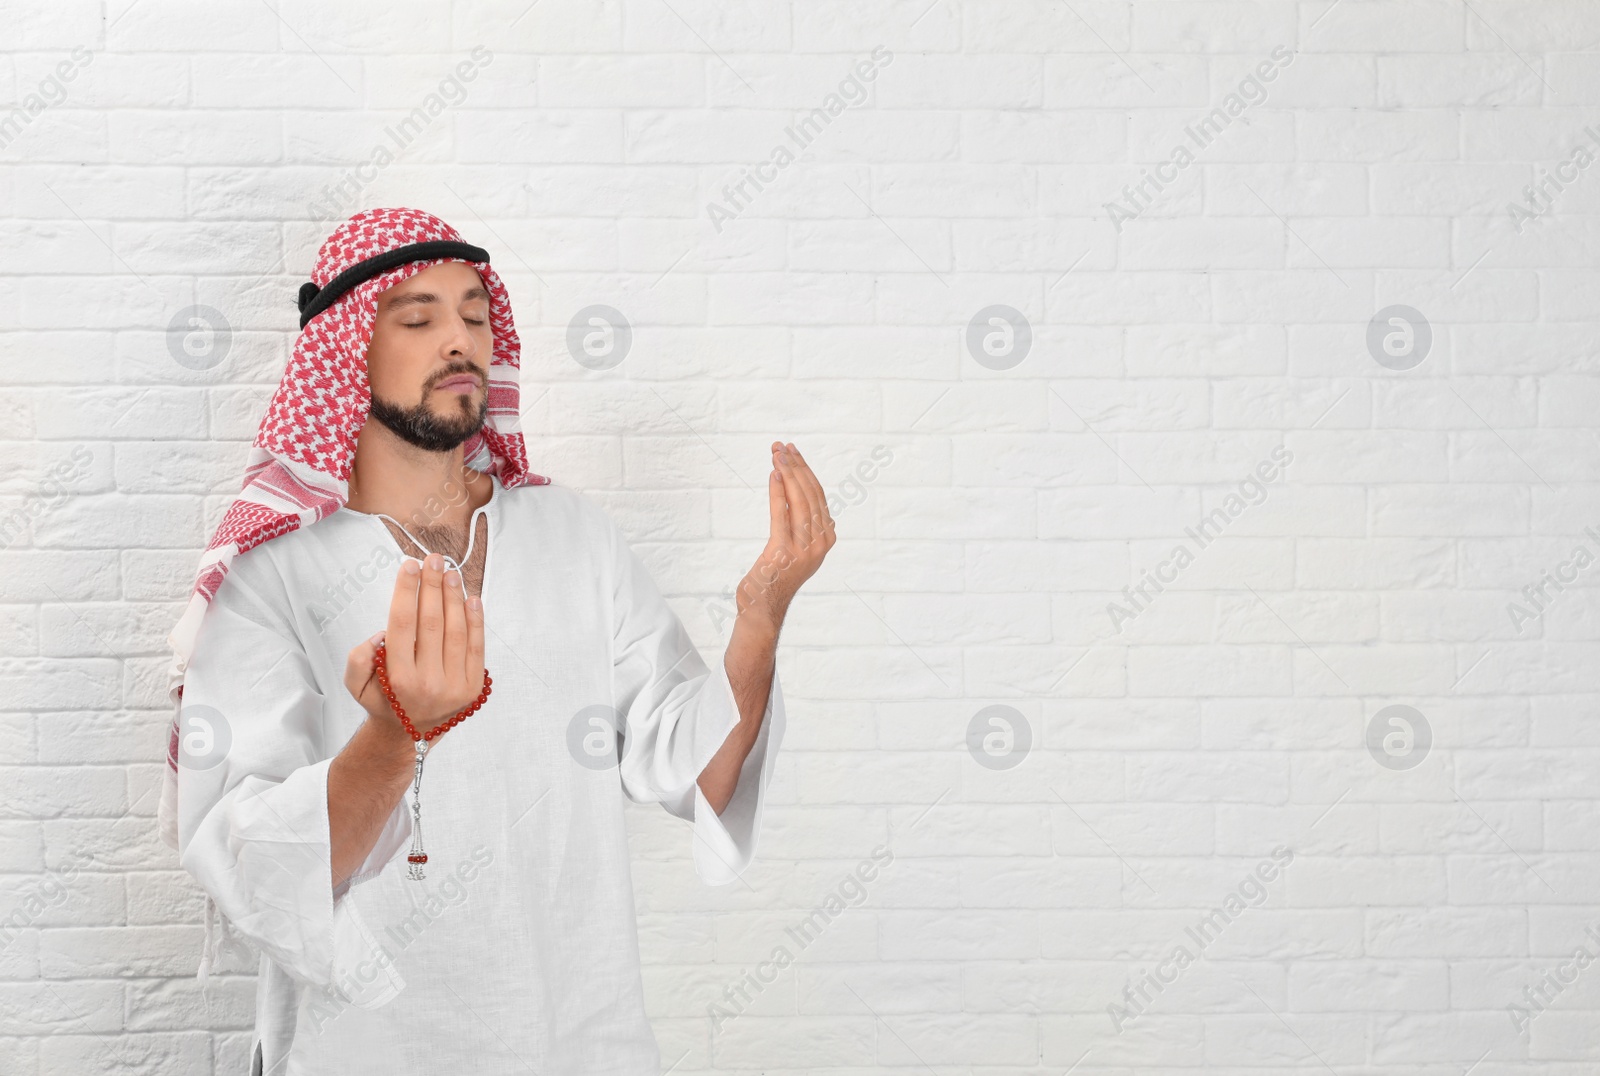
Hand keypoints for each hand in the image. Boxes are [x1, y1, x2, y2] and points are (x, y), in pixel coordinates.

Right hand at [344, 553, 486, 748]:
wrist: (410, 734)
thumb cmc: (383, 700)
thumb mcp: (356, 685)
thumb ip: (359, 658)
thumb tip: (381, 633)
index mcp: (398, 678)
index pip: (402, 624)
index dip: (406, 591)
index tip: (409, 566)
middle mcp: (428, 682)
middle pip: (431, 622)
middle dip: (433, 586)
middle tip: (434, 559)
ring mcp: (454, 686)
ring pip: (456, 631)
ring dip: (454, 597)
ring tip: (451, 573)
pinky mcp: (473, 687)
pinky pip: (477, 647)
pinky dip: (476, 620)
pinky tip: (471, 598)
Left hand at [737, 441, 835, 631]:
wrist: (763, 607)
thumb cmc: (775, 576)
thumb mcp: (795, 546)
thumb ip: (800, 523)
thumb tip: (792, 491)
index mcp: (826, 538)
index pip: (818, 495)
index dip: (805, 470)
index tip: (793, 451)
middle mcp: (820, 542)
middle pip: (810, 494)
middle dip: (796, 465)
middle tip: (782, 445)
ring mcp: (804, 549)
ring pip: (799, 500)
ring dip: (787, 472)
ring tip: (777, 453)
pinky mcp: (783, 552)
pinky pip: (781, 514)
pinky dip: (778, 491)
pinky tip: (773, 474)